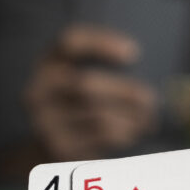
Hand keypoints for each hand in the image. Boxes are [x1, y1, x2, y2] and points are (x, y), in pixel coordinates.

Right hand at [23, 24, 157, 160]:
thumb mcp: (79, 79)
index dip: (101, 43)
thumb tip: (144, 75)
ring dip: (131, 117)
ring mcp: (45, 121)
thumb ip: (102, 68)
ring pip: (98, 115)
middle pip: (86, 84)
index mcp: (47, 63)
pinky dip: (125, 133)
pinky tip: (133, 132)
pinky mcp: (59, 147)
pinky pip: (100, 138)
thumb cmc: (77, 104)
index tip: (134, 52)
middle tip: (151, 98)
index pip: (69, 42)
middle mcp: (38, 90)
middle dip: (126, 91)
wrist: (48, 146)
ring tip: (148, 118)